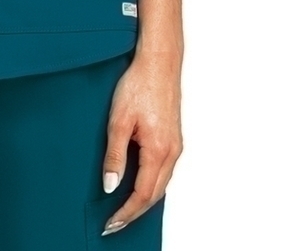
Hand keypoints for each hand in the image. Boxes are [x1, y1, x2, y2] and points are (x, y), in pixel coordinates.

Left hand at [100, 50, 182, 235]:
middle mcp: (172, 152)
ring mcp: (175, 145)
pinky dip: (151, 184)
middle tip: (114, 224)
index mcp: (159, 150)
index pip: (142, 195)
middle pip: (155, 194)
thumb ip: (115, 155)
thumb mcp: (118, 120)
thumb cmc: (139, 84)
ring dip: (143, 200)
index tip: (111, 224)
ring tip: (123, 210)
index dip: (126, 213)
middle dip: (134, 212)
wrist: (159, 62)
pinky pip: (164, 171)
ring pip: (161, 184)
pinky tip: (139, 184)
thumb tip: (111, 186)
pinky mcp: (174, 138)